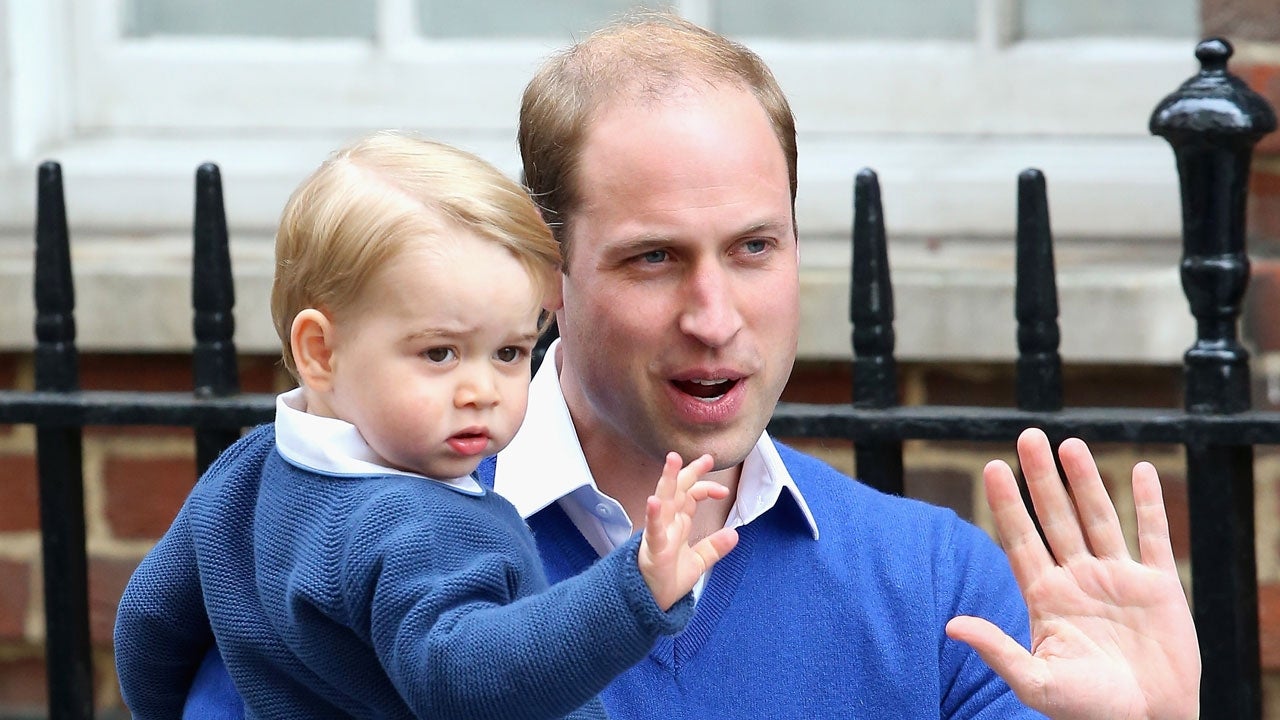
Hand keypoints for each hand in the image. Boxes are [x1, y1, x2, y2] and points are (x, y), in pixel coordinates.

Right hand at [637, 452, 739, 609]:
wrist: (653, 603)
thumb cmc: (669, 580)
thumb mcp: (699, 562)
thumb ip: (714, 547)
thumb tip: (735, 534)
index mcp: (677, 524)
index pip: (690, 496)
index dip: (705, 487)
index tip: (724, 490)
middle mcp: (668, 523)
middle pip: (678, 490)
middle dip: (689, 471)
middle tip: (706, 457)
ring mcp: (659, 534)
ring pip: (663, 501)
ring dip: (667, 480)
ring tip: (673, 461)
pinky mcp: (653, 549)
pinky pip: (652, 529)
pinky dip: (653, 515)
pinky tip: (654, 501)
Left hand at [945, 428, 1199, 719]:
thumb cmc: (1086, 710)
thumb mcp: (1036, 682)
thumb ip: (997, 650)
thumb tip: (950, 626)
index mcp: (1046, 596)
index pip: (1021, 538)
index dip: (1007, 503)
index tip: (991, 467)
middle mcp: (1078, 579)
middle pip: (1056, 516)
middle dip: (1041, 477)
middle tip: (1028, 435)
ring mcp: (1117, 579)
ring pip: (1098, 518)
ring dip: (1086, 481)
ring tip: (1070, 444)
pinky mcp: (1158, 587)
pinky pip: (1153, 536)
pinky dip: (1148, 504)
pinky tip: (1141, 470)